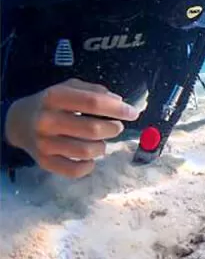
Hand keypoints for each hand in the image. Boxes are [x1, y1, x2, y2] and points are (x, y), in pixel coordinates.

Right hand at [5, 78, 139, 178]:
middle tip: (116, 127)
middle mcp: (47, 120)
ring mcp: (44, 143)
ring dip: (102, 147)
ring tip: (102, 141)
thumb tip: (119, 101)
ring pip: (86, 151)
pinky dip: (88, 166)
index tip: (132, 113)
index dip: (118, 108)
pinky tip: (91, 158)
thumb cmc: (52, 103)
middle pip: (92, 129)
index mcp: (55, 97)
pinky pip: (73, 170)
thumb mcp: (69, 87)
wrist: (18, 122)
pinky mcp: (44, 162)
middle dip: (113, 129)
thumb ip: (94, 91)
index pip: (93, 103)